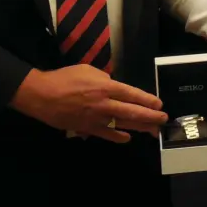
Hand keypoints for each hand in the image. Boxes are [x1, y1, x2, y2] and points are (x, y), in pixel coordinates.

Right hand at [10, 64, 167, 142]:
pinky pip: (108, 134)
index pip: (132, 94)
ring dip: (140, 128)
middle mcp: (105, 104)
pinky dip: (119, 136)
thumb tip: (114, 86)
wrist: (43, 95)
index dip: (147, 100)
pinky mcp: (88, 129)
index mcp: (105, 86)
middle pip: (132, 112)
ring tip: (153, 130)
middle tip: (163, 119)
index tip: (159, 104)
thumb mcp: (88, 69)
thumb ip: (104, 78)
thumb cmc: (65, 78)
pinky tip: (128, 137)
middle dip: (150, 116)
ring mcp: (97, 119)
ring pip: (124, 125)